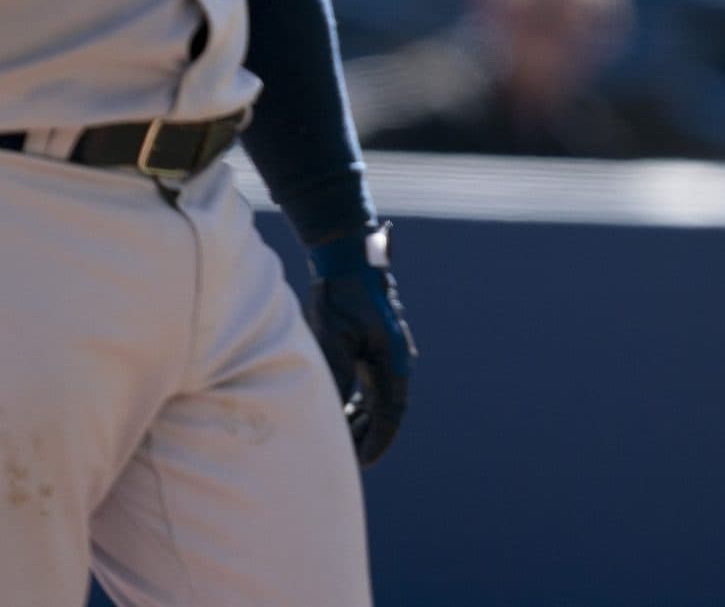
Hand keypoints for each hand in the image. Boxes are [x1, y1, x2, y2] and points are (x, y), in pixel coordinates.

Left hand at [307, 224, 415, 466]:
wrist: (347, 260)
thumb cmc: (342, 297)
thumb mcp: (336, 340)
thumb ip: (337, 377)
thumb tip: (330, 412)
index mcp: (394, 360)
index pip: (392, 413)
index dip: (379, 441)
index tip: (362, 463)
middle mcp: (394, 361)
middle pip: (385, 412)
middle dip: (367, 437)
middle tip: (345, 461)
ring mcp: (384, 355)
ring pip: (377, 402)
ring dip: (361, 423)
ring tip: (338, 442)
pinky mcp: (371, 350)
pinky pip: (369, 389)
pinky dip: (356, 406)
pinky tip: (338, 415)